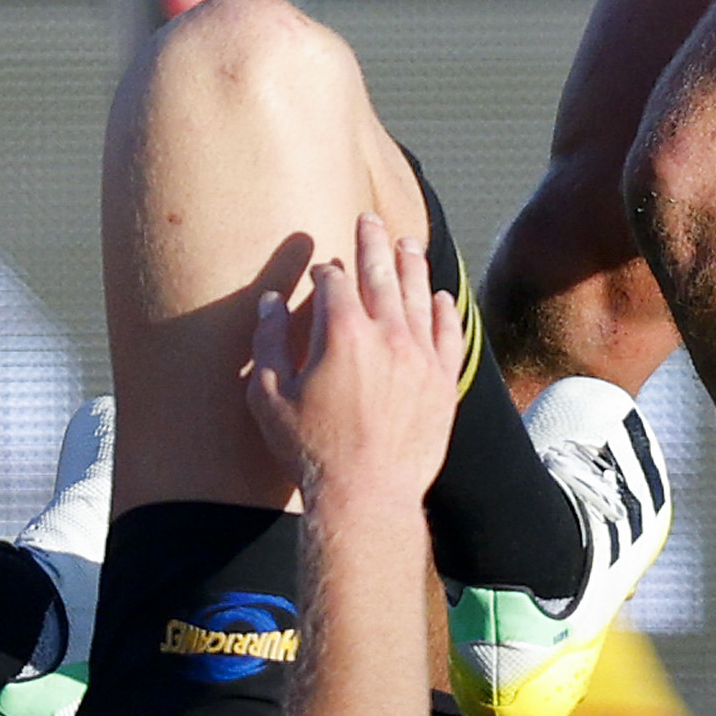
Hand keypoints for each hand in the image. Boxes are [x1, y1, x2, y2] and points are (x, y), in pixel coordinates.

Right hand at [243, 207, 460, 516]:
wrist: (368, 497)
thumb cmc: (310, 450)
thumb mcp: (268, 396)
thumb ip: (267, 343)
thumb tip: (270, 302)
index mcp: (340, 334)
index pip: (335, 281)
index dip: (326, 271)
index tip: (322, 273)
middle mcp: (386, 335)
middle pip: (380, 273)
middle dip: (372, 242)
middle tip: (370, 219)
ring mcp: (420, 357)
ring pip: (418, 295)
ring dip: (410, 264)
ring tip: (407, 242)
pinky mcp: (442, 381)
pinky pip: (447, 333)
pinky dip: (443, 309)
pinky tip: (439, 295)